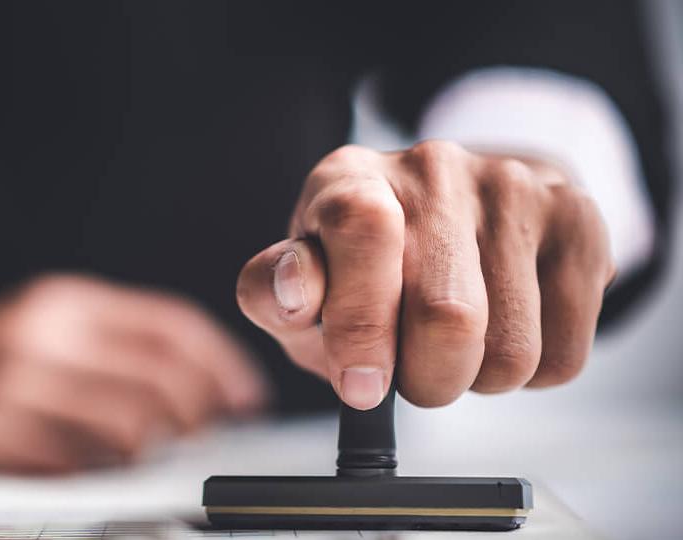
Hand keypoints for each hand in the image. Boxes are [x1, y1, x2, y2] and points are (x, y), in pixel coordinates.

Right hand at [0, 274, 263, 472]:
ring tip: (155, 452)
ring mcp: (13, 388)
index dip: (222, 364)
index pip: (169, 324)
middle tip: (211, 433)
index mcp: (60, 302)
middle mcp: (41, 336)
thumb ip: (111, 343)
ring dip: (157, 448)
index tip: (246, 395)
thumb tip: (196, 381)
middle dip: (202, 414)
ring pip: (130, 427)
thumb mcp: (41, 326)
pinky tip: (104, 467)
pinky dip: (106, 471)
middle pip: (162, 379)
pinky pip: (78, 464)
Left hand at [236, 141, 612, 409]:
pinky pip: (563, 354)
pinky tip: (503, 331)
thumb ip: (274, 294)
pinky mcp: (577, 219)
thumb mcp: (302, 282)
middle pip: (449, 315)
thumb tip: (291, 295)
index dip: (362, 324)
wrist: (457, 210)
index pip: (364, 231)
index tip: (361, 384)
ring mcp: (513, 187)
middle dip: (424, 380)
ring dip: (476, 380)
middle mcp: (433, 168)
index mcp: (351, 178)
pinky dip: (529, 376)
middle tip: (410, 373)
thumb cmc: (365, 263)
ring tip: (456, 345)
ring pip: (511, 351)